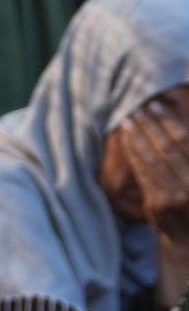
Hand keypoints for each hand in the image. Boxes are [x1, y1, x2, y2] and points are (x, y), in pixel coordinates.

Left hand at [121, 100, 188, 303]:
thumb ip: (188, 154)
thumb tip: (182, 127)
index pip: (187, 142)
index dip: (172, 122)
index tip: (159, 106)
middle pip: (169, 147)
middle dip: (152, 125)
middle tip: (140, 106)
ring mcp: (176, 196)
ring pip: (153, 159)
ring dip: (139, 136)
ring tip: (129, 118)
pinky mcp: (158, 205)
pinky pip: (143, 174)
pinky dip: (134, 154)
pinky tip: (127, 140)